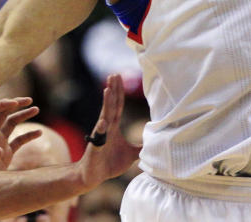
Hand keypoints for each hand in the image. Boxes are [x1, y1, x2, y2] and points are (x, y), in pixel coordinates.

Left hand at [0, 97, 40, 170]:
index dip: (4, 105)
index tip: (16, 103)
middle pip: (4, 113)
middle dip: (16, 105)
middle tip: (29, 100)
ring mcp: (0, 141)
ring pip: (13, 123)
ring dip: (24, 115)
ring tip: (36, 109)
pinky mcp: (7, 152)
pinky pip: (20, 140)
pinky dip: (29, 136)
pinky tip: (39, 132)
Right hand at [77, 74, 141, 188]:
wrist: (94, 176)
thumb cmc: (110, 163)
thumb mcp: (131, 154)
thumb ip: (141, 147)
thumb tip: (156, 143)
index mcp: (114, 127)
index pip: (118, 105)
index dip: (119, 92)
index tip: (118, 77)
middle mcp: (106, 128)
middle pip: (111, 105)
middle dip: (113, 90)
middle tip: (113, 74)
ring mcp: (100, 137)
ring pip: (104, 116)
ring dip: (106, 103)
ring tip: (107, 89)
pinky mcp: (96, 148)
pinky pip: (98, 139)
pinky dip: (100, 130)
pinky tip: (102, 122)